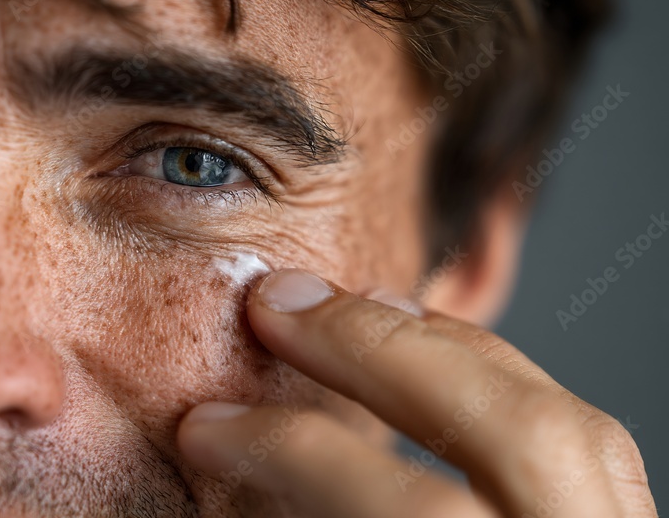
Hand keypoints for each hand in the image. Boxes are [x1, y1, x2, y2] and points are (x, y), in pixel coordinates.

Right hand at [177, 269, 655, 516]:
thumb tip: (223, 460)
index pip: (412, 514)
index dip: (290, 451)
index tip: (209, 426)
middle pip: (518, 432)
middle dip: (376, 348)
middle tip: (278, 303)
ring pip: (578, 425)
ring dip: (447, 345)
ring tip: (354, 310)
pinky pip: (590, 442)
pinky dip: (501, 382)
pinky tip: (438, 362)